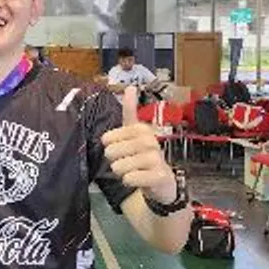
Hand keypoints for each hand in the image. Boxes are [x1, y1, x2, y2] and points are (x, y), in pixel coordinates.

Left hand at [101, 86, 175, 202]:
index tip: (123, 148)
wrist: (162, 181)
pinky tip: (139, 179)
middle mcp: (149, 140)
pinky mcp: (159, 175)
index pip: (106, 139)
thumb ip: (130, 111)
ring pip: (118, 167)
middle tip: (129, 162)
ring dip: (122, 173)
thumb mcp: (134, 132)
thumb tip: (131, 86)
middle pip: (110, 153)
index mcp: (140, 129)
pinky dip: (129, 181)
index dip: (109, 147)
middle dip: (115, 161)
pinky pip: (129, 179)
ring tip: (134, 171)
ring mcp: (156, 158)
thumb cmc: (143, 155)